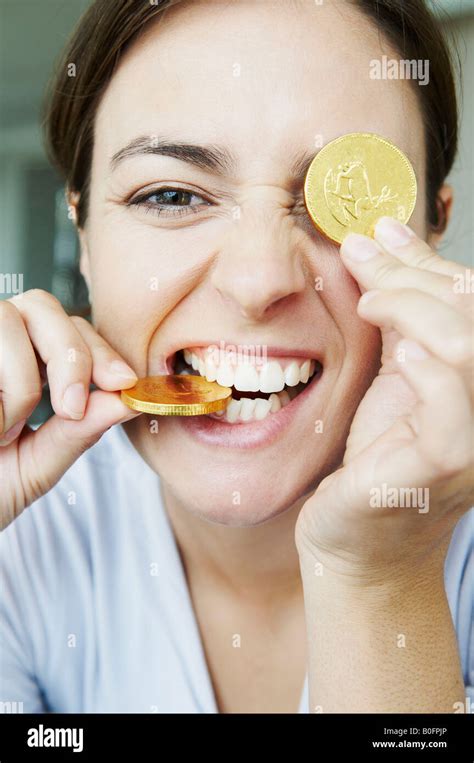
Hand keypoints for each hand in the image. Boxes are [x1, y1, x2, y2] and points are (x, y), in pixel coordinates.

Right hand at [0, 289, 140, 529]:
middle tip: (70, 408)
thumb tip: (129, 400)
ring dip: (20, 380)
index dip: (101, 350)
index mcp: (22, 361)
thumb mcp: (36, 466)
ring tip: (5, 429)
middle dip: (69, 355)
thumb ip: (80, 432)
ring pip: (6, 318)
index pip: (72, 328)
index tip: (123, 384)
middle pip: (41, 306)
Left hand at [296, 216, 472, 583]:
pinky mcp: (448, 463)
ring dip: (413, 305)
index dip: (431, 260)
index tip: (380, 232)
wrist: (356, 536)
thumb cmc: (380, 451)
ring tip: (369, 301)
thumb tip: (383, 236)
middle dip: (415, 273)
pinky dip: (420, 355)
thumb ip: (403, 309)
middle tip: (361, 255)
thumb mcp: (398, 366)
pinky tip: (389, 342)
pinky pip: (450, 395)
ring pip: (468, 344)